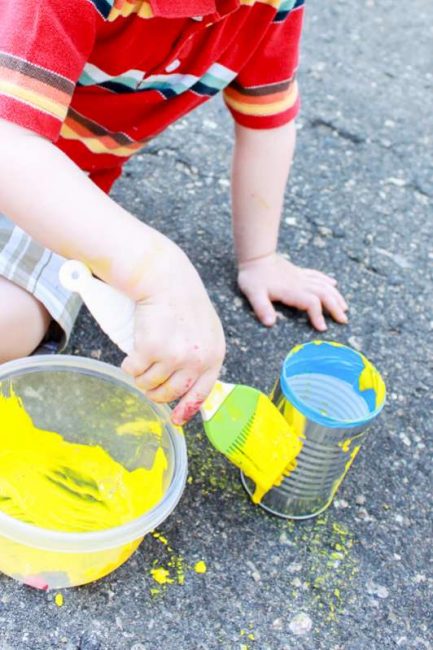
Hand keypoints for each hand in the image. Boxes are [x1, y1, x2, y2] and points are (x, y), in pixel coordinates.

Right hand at [121, 242, 224, 424]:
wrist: (165, 278)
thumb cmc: (183, 301)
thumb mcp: (205, 329)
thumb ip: (203, 354)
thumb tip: (191, 383)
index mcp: (214, 354)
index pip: (202, 392)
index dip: (187, 408)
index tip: (175, 419)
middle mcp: (196, 359)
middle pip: (171, 392)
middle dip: (156, 393)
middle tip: (148, 386)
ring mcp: (173, 355)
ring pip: (150, 383)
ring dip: (141, 379)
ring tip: (140, 365)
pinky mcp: (150, 348)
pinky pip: (133, 370)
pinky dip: (128, 367)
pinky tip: (130, 358)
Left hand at [238, 253, 347, 330]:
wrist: (255, 255)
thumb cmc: (253, 277)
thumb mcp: (253, 294)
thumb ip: (262, 308)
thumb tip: (270, 323)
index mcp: (291, 290)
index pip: (311, 302)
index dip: (318, 315)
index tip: (322, 328)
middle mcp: (300, 283)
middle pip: (324, 294)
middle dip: (335, 307)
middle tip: (344, 320)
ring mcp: (301, 276)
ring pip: (324, 285)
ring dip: (336, 296)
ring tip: (345, 308)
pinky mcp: (299, 272)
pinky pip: (317, 275)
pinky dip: (327, 280)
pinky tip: (334, 284)